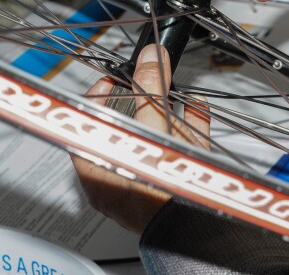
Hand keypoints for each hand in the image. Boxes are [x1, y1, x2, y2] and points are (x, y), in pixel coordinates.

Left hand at [71, 45, 210, 233]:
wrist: (199, 231)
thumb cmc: (164, 192)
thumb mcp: (153, 124)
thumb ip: (149, 88)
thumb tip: (149, 58)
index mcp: (97, 167)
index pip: (89, 122)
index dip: (101, 94)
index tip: (113, 78)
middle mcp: (118, 180)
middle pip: (123, 129)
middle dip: (140, 100)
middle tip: (148, 80)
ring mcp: (147, 186)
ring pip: (152, 141)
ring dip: (165, 111)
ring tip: (174, 88)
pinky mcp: (174, 190)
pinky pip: (177, 153)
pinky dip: (187, 128)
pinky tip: (197, 108)